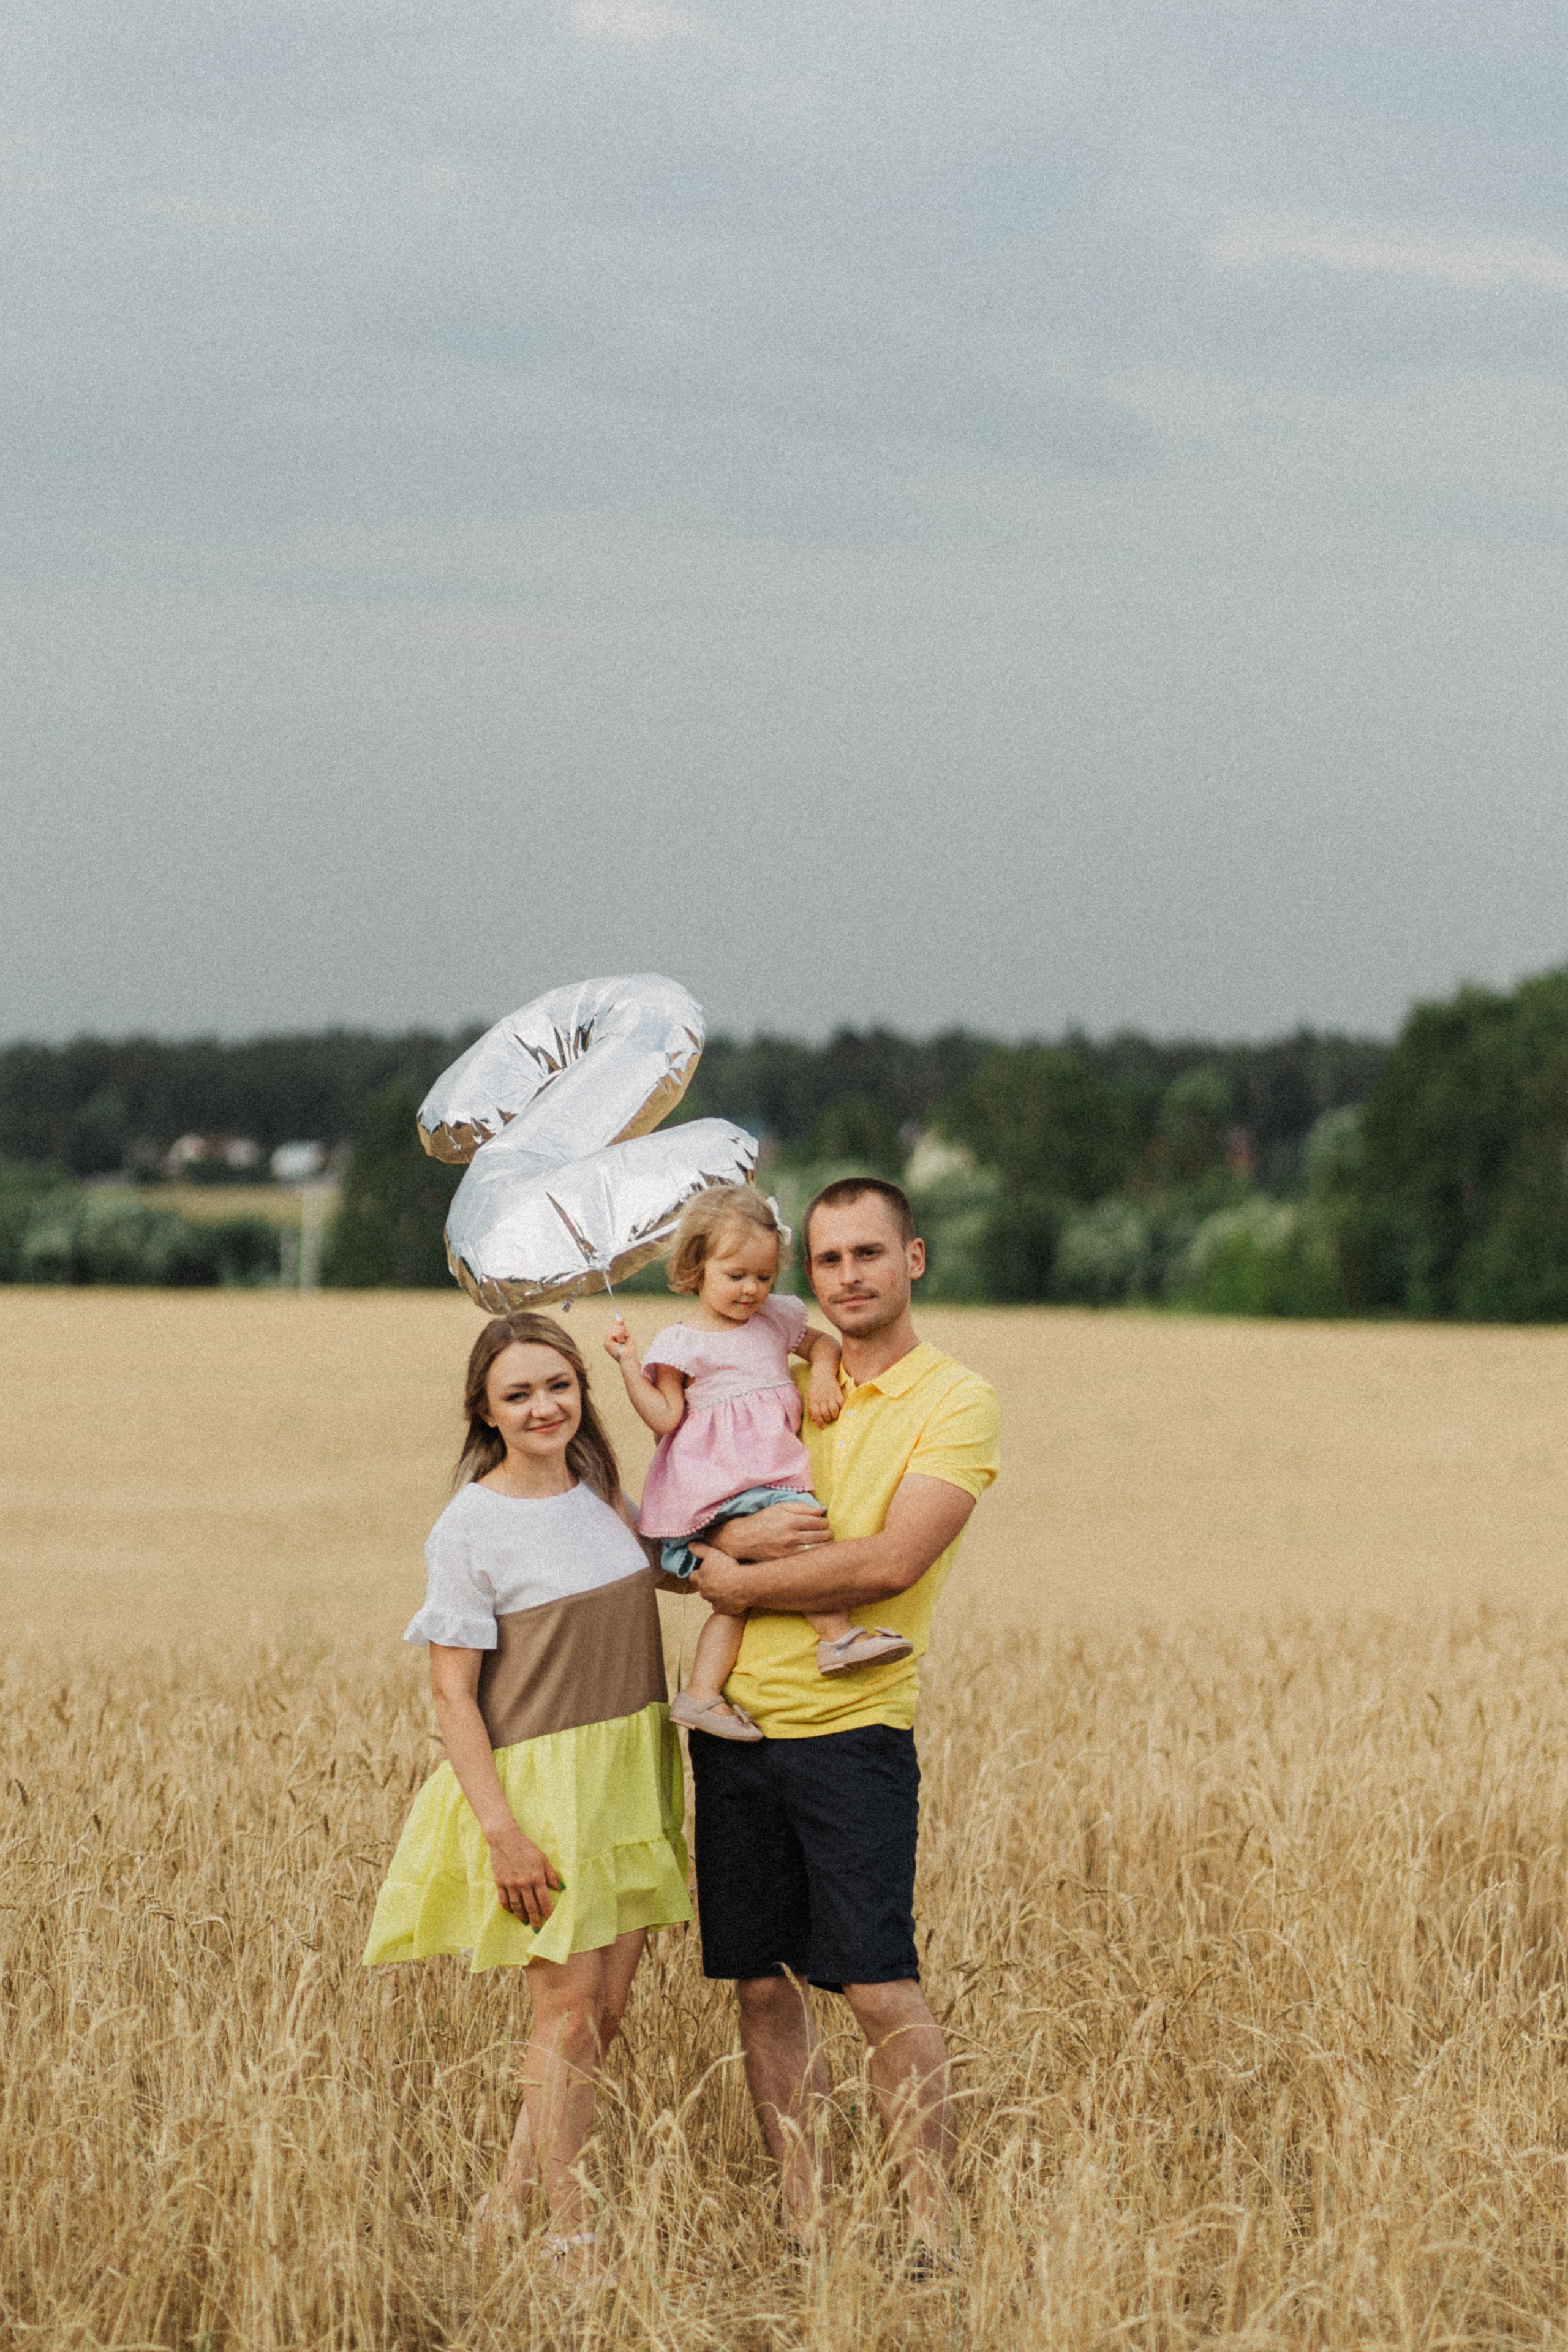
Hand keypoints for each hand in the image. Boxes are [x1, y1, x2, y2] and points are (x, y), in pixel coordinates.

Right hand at [486, 1821, 561, 1928]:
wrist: (505, 1838)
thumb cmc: (526, 1847)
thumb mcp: (542, 1858)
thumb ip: (551, 1874)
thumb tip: (561, 1887)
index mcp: (536, 1876)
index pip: (544, 1899)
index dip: (547, 1911)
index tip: (550, 1920)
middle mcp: (523, 1882)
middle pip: (531, 1906)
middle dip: (535, 1919)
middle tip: (538, 1929)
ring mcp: (510, 1883)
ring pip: (517, 1906)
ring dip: (522, 1916)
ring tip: (526, 1922)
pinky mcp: (500, 1882)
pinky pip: (504, 1900)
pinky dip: (508, 1908)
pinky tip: (512, 1911)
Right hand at [604, 1317, 634, 1366]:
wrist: (629, 1357)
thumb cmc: (629, 1349)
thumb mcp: (627, 1336)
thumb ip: (622, 1328)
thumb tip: (620, 1318)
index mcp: (612, 1339)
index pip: (614, 1327)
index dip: (617, 1323)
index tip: (621, 1319)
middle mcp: (608, 1340)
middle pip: (614, 1326)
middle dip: (622, 1330)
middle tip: (625, 1339)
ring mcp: (606, 1341)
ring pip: (615, 1329)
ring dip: (622, 1334)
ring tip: (623, 1342)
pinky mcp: (606, 1343)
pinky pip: (614, 1333)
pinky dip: (620, 1337)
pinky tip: (620, 1343)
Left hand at [685, 1540, 746, 1611]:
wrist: (743, 1585)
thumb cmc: (728, 1567)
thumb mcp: (712, 1553)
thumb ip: (699, 1549)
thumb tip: (689, 1545)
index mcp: (700, 1578)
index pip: (692, 1577)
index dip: (698, 1573)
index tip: (704, 1571)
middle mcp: (704, 1592)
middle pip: (702, 1588)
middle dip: (706, 1584)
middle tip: (717, 1578)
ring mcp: (713, 1602)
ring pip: (711, 1598)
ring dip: (716, 1593)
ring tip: (726, 1586)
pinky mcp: (722, 1609)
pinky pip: (721, 1607)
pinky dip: (724, 1603)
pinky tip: (732, 1597)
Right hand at [706, 1499, 829, 1561]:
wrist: (743, 1539)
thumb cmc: (763, 1520)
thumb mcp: (779, 1507)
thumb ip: (801, 1507)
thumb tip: (820, 1511)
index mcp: (790, 1520)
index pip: (818, 1521)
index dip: (825, 1522)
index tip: (824, 1522)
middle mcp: (791, 1536)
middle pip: (821, 1535)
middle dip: (828, 1533)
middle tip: (828, 1532)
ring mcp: (789, 1551)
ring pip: (818, 1548)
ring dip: (825, 1544)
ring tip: (825, 1541)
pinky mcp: (786, 1561)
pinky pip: (808, 1558)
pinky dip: (816, 1554)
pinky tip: (817, 1552)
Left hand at [807, 1365, 842, 1426]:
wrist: (822, 1372)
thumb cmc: (815, 1386)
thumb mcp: (810, 1396)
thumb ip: (811, 1407)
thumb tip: (814, 1419)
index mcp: (814, 1400)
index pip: (816, 1415)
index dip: (819, 1423)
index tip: (822, 1427)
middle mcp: (822, 1399)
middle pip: (826, 1414)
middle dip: (828, 1419)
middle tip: (829, 1419)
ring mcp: (830, 1395)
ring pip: (834, 1410)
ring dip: (835, 1415)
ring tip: (834, 1415)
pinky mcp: (837, 1392)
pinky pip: (841, 1402)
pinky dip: (842, 1407)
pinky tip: (841, 1409)